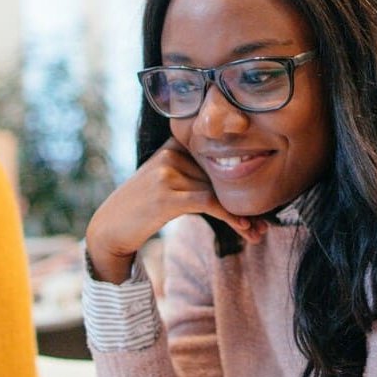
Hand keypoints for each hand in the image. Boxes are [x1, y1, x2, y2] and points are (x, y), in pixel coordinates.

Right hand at [85, 138, 264, 281]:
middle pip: (223, 174)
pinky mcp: (168, 194)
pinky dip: (231, 216)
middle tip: (267, 222)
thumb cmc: (143, 209)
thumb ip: (196, 174)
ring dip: (244, 215)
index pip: (220, 154)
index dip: (244, 175)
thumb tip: (238, 186)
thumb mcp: (169, 182)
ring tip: (260, 231)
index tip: (266, 197)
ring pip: (221, 191)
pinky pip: (210, 203)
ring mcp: (168, 171)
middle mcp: (172, 152)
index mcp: (175, 144)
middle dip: (247, 200)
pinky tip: (245, 228)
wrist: (108, 229)